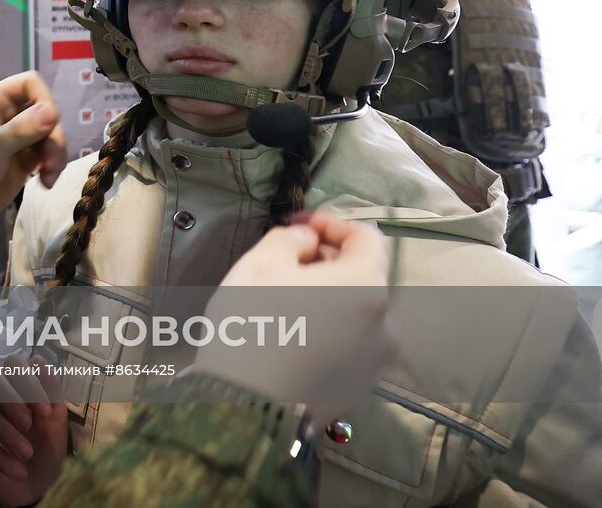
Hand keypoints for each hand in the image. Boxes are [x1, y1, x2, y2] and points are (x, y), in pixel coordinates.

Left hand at [0, 72, 66, 231]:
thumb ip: (22, 129)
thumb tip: (53, 111)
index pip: (30, 83)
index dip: (45, 99)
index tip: (50, 122)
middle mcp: (8, 114)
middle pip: (47, 110)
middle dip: (54, 135)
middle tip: (50, 162)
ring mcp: (18, 137)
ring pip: (50, 133)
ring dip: (56, 154)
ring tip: (48, 177)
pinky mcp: (24, 158)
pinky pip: (48, 153)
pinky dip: (52, 166)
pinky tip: (46, 182)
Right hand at [0, 355, 67, 506]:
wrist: (36, 486)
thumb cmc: (46, 449)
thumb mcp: (57, 421)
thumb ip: (51, 390)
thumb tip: (37, 360)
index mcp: (18, 385)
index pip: (13, 363)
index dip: (28, 382)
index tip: (46, 412)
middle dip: (10, 398)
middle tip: (28, 424)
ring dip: (6, 430)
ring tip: (27, 453)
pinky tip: (19, 469)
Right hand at [192, 212, 396, 424]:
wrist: (243, 404)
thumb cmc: (251, 326)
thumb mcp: (259, 264)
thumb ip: (290, 239)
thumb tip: (309, 243)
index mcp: (365, 286)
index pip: (365, 237)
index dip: (330, 224)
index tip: (299, 226)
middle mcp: (384, 323)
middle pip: (361, 277)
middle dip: (326, 264)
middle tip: (285, 264)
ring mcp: (374, 361)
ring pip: (354, 313)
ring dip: (327, 299)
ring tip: (285, 303)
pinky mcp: (359, 387)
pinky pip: (347, 345)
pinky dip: (327, 331)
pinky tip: (291, 335)